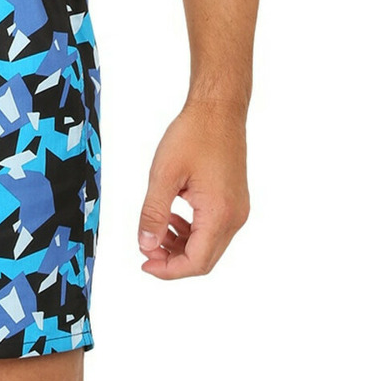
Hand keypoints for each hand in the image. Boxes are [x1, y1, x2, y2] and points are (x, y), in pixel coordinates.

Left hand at [137, 100, 249, 278]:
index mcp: (219, 214)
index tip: (144, 263)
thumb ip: (153, 213)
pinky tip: (172, 218)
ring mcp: (237, 210)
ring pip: (208, 246)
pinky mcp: (233, 202)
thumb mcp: (164, 174)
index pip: (196, 262)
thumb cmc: (194, 134)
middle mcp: (234, 217)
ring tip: (156, 230)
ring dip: (181, 246)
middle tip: (146, 248)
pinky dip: (191, 232)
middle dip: (173, 260)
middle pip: (204, 259)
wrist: (219, 110)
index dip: (168, 270)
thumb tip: (145, 246)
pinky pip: (213, 229)